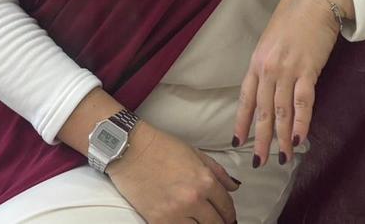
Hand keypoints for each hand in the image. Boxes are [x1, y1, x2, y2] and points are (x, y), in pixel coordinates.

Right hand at [108, 123, 239, 223]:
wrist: (130, 149)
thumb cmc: (161, 147)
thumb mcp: (195, 153)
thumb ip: (218, 172)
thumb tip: (233, 186)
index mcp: (205, 180)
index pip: (226, 206)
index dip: (229, 214)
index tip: (229, 217)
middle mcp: (193, 199)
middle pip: (215, 223)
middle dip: (220, 223)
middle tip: (219, 222)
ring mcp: (175, 212)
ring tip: (201, 222)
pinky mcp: (158, 221)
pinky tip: (185, 223)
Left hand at [233, 0, 348, 168]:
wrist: (315, 0)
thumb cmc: (294, 18)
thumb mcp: (272, 41)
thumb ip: (269, 65)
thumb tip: (270, 88)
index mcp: (256, 61)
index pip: (245, 98)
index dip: (241, 121)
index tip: (237, 141)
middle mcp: (268, 68)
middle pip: (263, 111)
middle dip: (261, 139)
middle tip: (259, 161)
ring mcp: (287, 70)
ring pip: (282, 111)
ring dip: (282, 137)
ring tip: (282, 157)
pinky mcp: (307, 70)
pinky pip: (302, 102)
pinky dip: (301, 122)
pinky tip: (299, 139)